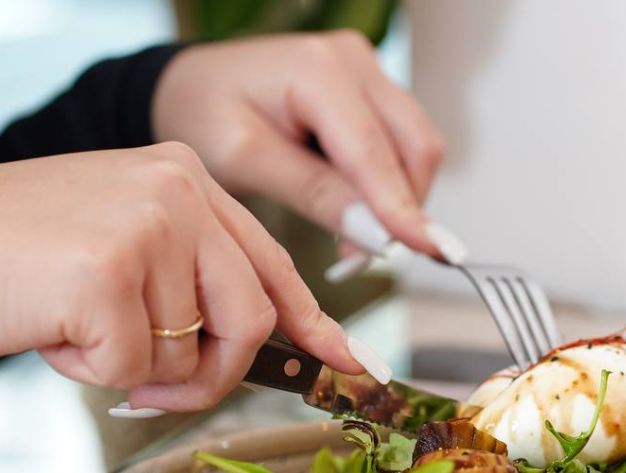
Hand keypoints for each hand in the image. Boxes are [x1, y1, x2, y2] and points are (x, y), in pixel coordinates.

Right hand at [0, 142, 389, 412]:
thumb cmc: (27, 257)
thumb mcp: (127, 246)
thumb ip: (192, 281)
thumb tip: (248, 350)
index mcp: (188, 179)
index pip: (274, 262)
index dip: (314, 322)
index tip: (346, 362)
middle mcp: (180, 192)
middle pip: (252, 316)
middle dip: (216, 372)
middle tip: (161, 387)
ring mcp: (148, 227)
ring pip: (191, 349)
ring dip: (138, 370)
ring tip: (79, 329)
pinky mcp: (109, 272)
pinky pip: (135, 367)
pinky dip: (94, 373)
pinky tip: (55, 332)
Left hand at [151, 31, 466, 264]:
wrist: (193, 86)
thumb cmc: (205, 113)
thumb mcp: (246, 160)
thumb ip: (313, 193)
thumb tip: (375, 234)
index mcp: (317, 70)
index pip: (374, 152)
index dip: (403, 209)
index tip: (432, 251)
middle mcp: (353, 61)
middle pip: (415, 146)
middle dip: (404, 209)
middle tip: (363, 257)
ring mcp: (368, 73)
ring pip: (417, 148)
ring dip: (399, 201)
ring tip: (352, 239)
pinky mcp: (373, 91)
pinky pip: (403, 145)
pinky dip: (390, 187)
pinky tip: (356, 212)